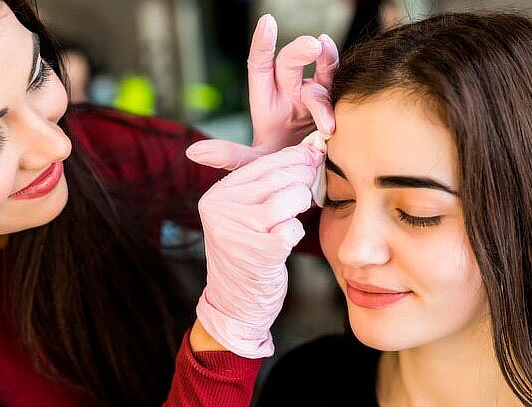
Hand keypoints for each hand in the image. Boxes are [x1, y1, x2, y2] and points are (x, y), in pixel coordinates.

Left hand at [186, 14, 337, 169]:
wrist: (306, 182)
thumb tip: (193, 152)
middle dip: (299, 50)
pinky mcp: (335, 105)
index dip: (262, 44)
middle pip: (290, 62)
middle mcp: (289, 93)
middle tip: (313, 45)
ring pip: (320, 72)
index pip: (261, 66)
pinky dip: (342, 78)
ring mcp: (312, 97)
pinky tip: (346, 82)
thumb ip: (230, 157)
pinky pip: (339, 86)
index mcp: (267, 102)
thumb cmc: (277, 167)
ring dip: (326, 63)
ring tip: (330, 59)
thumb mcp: (254, 163)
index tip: (267, 22)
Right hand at [195, 143, 324, 357]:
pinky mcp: (259, 253)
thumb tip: (309, 150)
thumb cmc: (247, 255)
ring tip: (298, 213)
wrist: (234, 306)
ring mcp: (238, 231)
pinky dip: (296, 233)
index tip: (314, 155)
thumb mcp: (243, 216)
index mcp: (217, 195)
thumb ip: (265, 184)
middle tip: (312, 183)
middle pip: (280, 178)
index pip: (263, 164)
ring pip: (290, 198)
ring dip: (302, 204)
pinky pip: (293, 228)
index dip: (294, 158)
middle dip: (304, 178)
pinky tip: (288, 239)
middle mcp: (221, 209)